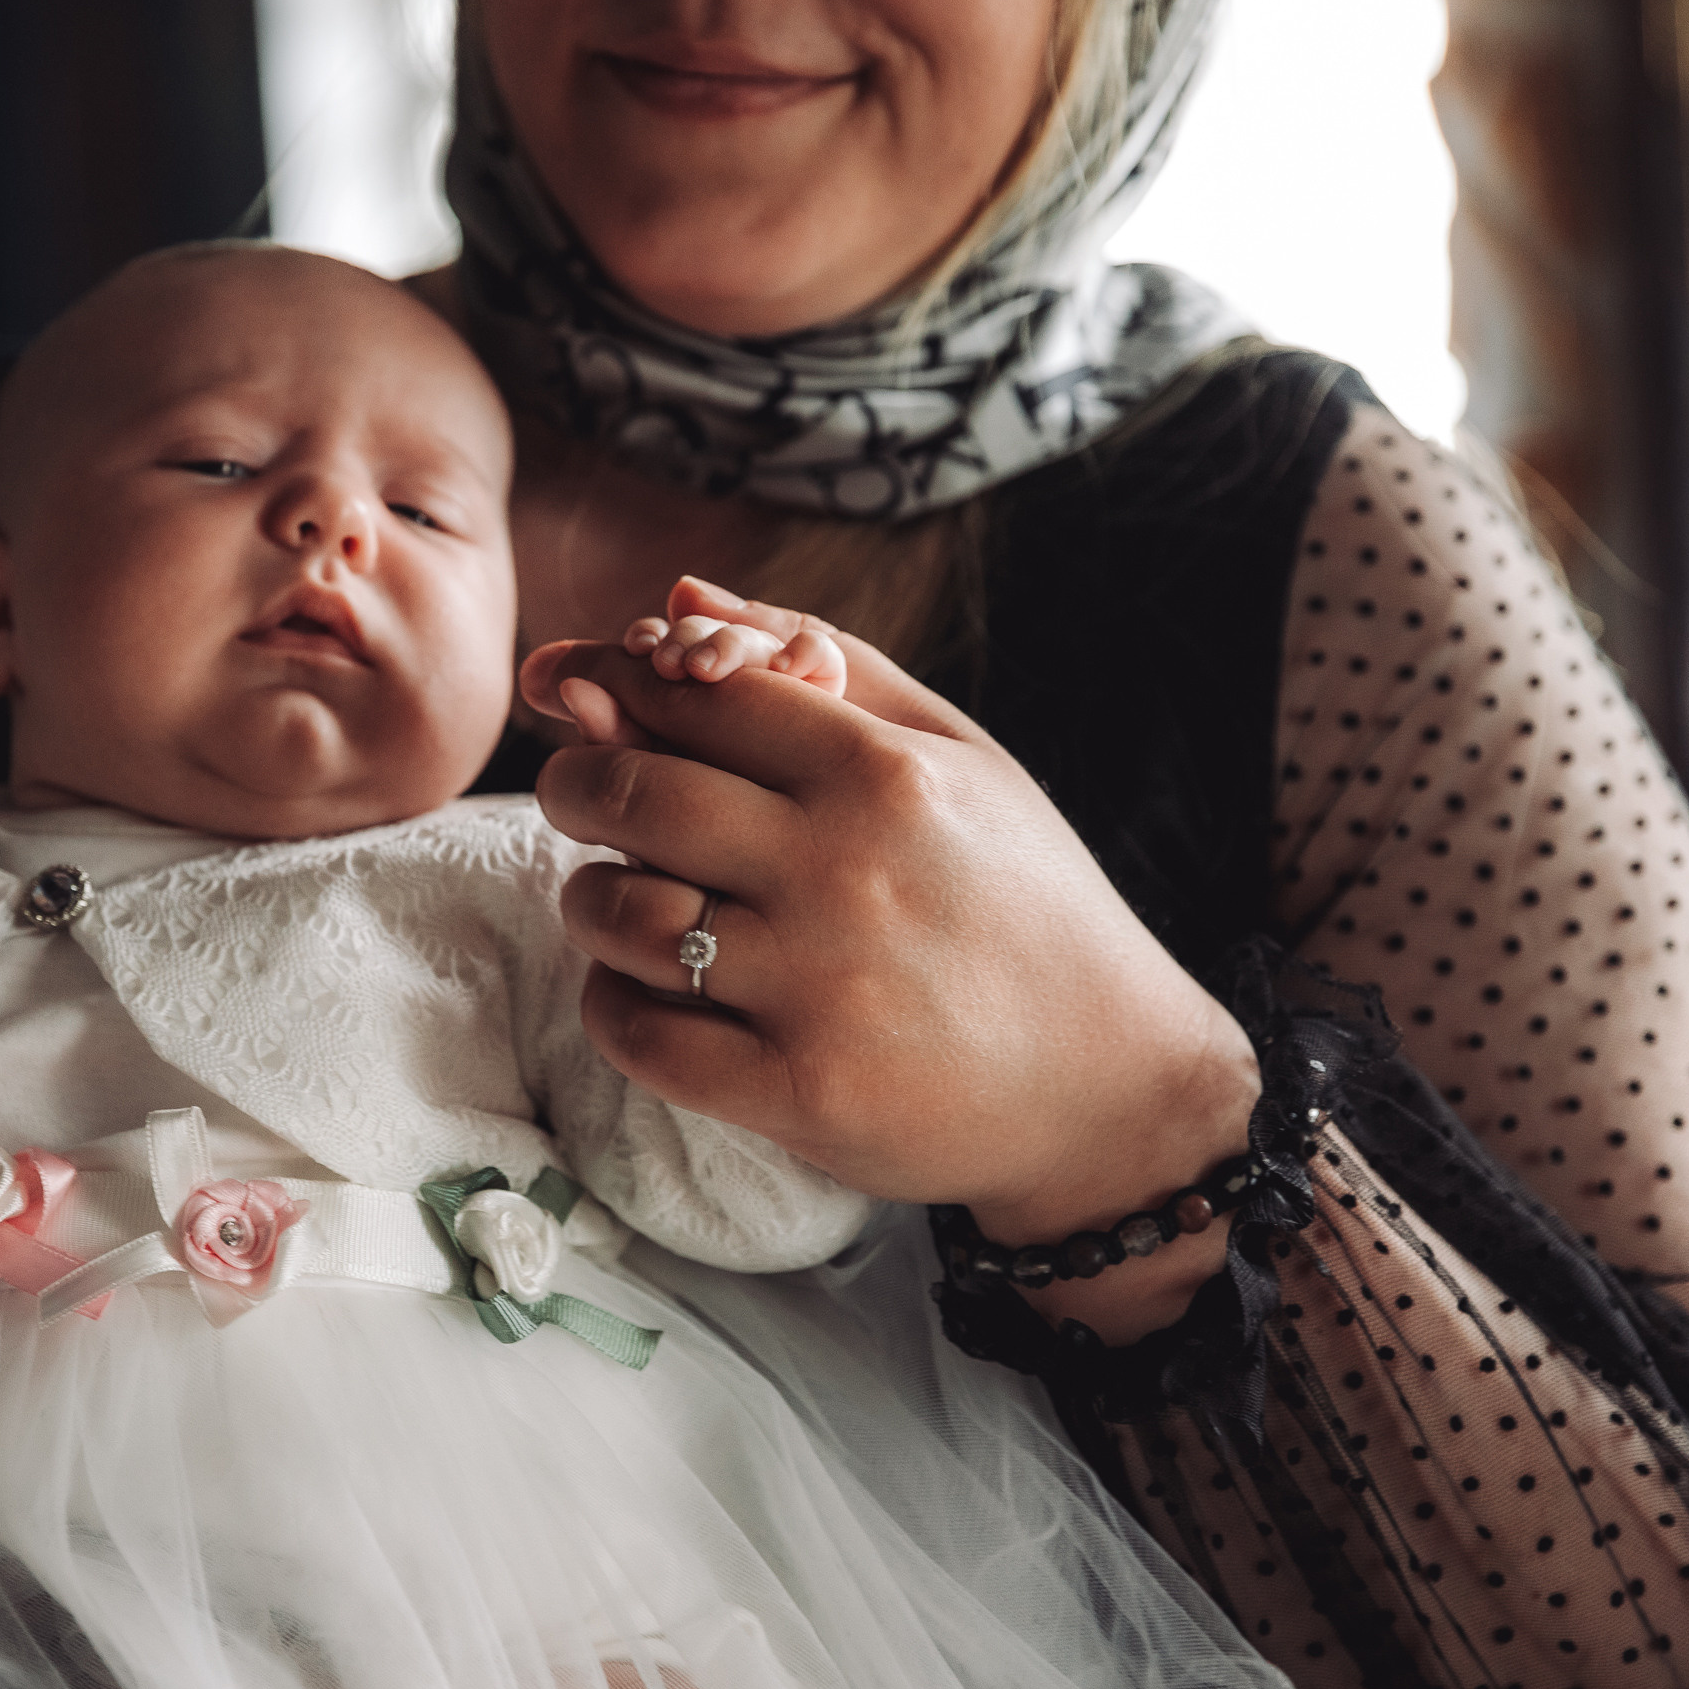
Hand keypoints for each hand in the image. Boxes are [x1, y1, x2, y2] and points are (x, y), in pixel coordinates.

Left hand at [519, 578, 1258, 1338]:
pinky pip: (640, 1034)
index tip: (604, 705)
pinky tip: (639, 987)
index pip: (694, 695)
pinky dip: (610, 1005)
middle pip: (632, 793)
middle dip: (576, 783)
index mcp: (882, 772)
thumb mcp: (959, 756)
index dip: (621, 687)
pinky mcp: (798, 1091)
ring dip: (589, 900)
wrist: (1113, 1081)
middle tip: (580, 794)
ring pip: (621, 915)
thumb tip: (677, 596)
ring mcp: (819, 987)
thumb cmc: (1023, 900)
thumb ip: (822, 660)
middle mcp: (844, 870)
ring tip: (614, 898)